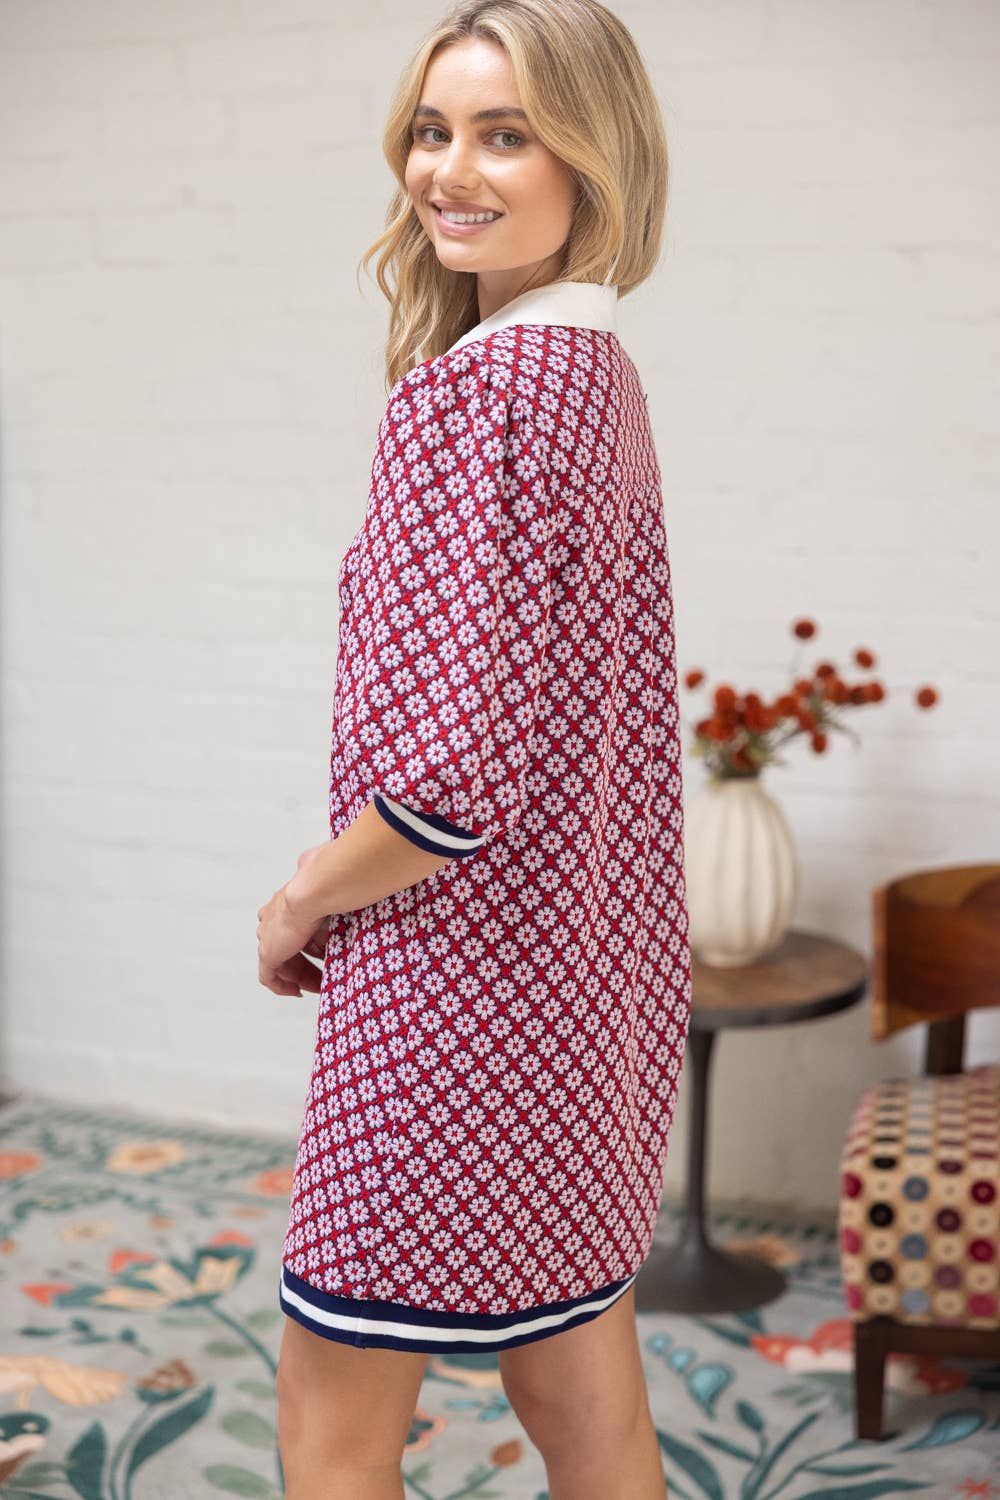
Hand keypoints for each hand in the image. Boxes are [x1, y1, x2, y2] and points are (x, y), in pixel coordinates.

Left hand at [257, 848, 329, 996]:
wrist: (314, 892)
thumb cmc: (329, 893)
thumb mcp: (334, 907)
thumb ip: (336, 916)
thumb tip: (353, 923)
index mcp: (285, 903)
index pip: (294, 929)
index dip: (309, 945)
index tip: (325, 955)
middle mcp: (273, 919)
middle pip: (287, 949)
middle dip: (306, 965)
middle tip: (325, 977)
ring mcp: (268, 936)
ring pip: (280, 963)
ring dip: (300, 977)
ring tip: (319, 986)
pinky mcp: (267, 952)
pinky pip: (269, 977)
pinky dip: (283, 987)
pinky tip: (297, 992)